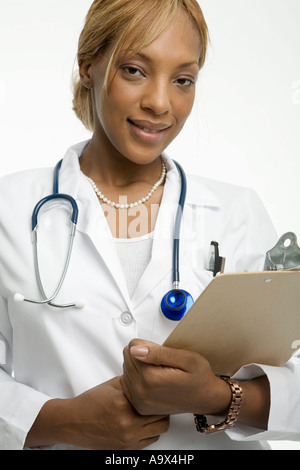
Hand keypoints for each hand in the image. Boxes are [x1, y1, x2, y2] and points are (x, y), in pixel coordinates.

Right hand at [25, 376, 168, 449]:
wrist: (72, 422)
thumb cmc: (90, 402)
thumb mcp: (112, 385)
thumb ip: (131, 382)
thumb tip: (148, 377)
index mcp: (124, 404)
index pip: (154, 401)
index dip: (159, 395)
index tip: (159, 391)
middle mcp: (127, 424)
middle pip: (161, 418)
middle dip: (161, 409)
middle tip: (157, 402)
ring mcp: (127, 440)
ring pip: (158, 432)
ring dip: (157, 422)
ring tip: (150, 413)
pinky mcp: (125, 450)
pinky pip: (149, 442)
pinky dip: (149, 433)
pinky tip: (142, 424)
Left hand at [121, 339, 230, 415]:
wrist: (204, 397)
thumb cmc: (198, 377)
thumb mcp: (185, 358)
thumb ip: (158, 352)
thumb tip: (135, 349)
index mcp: (151, 378)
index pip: (132, 347)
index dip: (148, 345)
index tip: (161, 353)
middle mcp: (142, 392)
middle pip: (127, 357)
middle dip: (141, 354)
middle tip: (161, 362)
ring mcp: (139, 401)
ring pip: (126, 368)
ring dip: (139, 365)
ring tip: (158, 370)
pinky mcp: (139, 406)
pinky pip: (127, 382)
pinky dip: (136, 377)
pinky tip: (151, 379)